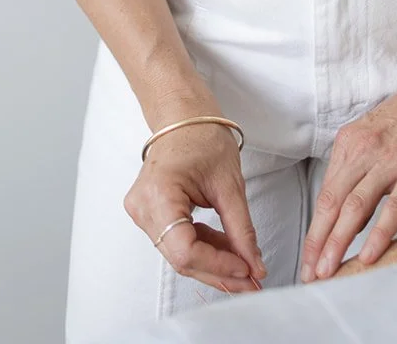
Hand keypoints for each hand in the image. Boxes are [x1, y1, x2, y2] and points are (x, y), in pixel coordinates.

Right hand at [123, 121, 265, 294]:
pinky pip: (178, 241)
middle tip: (252, 280)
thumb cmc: (203, 136)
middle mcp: (142, 207)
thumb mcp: (230, 184)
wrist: (183, 115)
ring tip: (246, 264)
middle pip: (181, 257)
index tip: (247, 270)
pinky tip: (228, 249)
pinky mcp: (151, 214)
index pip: (185, 249)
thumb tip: (254, 266)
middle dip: (220, 271)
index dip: (218, 265)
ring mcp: (142, 212)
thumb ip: (241, 229)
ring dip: (214, 262)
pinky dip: (205, 248)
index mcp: (158, 193)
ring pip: (180, 254)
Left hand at [301, 77, 396, 281]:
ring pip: (355, 207)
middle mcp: (363, 152)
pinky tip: (368, 256)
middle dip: (318, 243)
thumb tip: (346, 210)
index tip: (307, 258)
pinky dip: (378, 234)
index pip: (325, 194)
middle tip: (309, 275)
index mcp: (350, 144)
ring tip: (328, 272)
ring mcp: (389, 163)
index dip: (314, 230)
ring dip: (338, 242)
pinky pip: (393, 208)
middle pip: (332, 203)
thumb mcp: (374, 136)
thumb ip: (359, 169)